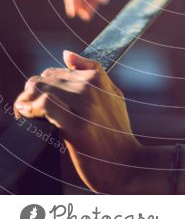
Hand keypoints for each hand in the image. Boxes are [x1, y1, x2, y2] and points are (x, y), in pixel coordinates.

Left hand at [14, 51, 140, 193]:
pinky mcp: (76, 125)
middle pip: (47, 78)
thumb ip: (91, 72)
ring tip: (24, 112)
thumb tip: (66, 54)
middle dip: (31, 92)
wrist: (127, 164)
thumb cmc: (117, 132)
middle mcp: (91, 86)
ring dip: (27, 100)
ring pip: (42, 88)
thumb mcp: (112, 95)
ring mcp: (85, 105)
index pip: (57, 71)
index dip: (42, 84)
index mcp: (98, 77)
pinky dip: (30, 109)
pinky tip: (27, 116)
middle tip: (26, 108)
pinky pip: (45, 105)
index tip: (36, 99)